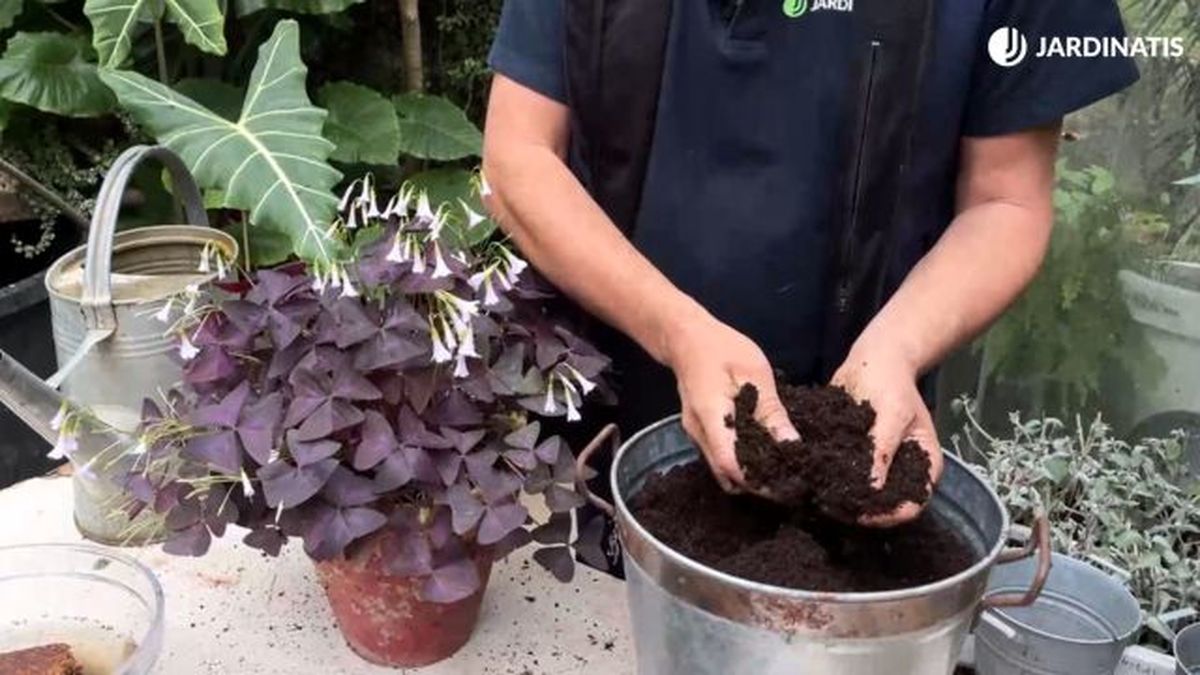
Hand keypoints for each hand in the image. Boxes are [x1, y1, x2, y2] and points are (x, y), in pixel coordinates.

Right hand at [663, 311, 798, 491]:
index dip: (758, 480)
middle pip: (725, 473)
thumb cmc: (721, 348)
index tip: (786, 483)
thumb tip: (791, 445)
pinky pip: (719, 456)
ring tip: (778, 467)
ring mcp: (695, 435)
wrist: (685, 339)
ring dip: (748, 474)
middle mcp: (698, 433)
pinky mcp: (699, 433)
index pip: (731, 464)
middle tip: (788, 479)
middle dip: (756, 483)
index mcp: (710, 417)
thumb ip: (771, 412)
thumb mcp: (755, 373)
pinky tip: (761, 453)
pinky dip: (740, 461)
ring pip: (721, 469)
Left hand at [831, 342, 943, 526]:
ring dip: (843, 498)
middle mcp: (901, 470)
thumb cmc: (892, 382)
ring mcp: (878, 465)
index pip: (913, 505)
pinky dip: (831, 479)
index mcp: (924, 465)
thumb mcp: (893, 414)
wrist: (875, 358)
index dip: (889, 516)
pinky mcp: (855, 456)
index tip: (861, 515)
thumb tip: (873, 489)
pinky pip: (845, 474)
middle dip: (862, 511)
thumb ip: (883, 451)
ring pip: (862, 493)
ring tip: (819, 497)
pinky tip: (811, 479)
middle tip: (832, 507)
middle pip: (885, 505)